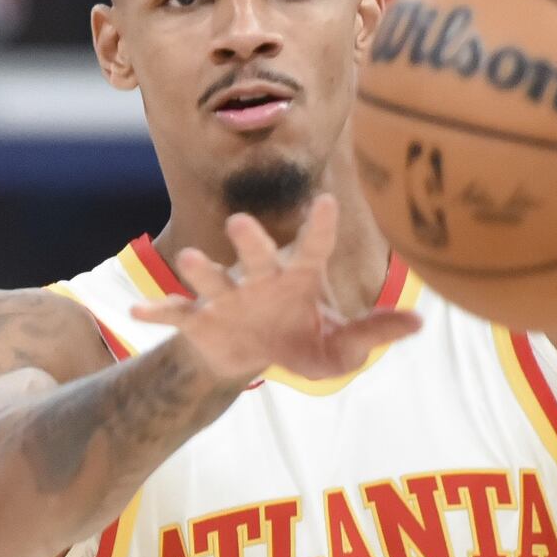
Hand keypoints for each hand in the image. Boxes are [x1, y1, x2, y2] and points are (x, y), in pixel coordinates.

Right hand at [132, 196, 421, 385]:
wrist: (249, 354)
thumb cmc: (299, 338)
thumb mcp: (341, 346)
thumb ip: (375, 332)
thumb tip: (420, 323)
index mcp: (298, 275)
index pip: (313, 247)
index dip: (319, 227)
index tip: (327, 202)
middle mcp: (260, 278)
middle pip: (256, 254)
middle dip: (249, 240)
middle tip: (240, 222)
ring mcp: (226, 297)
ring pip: (212, 280)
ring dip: (199, 271)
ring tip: (189, 260)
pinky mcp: (199, 320)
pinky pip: (176, 315)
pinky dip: (158, 313)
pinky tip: (136, 313)